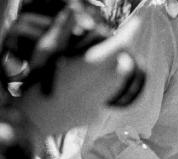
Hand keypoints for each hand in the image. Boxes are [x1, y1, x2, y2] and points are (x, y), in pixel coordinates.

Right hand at [15, 15, 144, 135]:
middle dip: (121, 55)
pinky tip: (79, 89)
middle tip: (111, 49)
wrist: (32, 119)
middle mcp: (101, 84)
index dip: (130, 33)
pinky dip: (98, 90)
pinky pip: (103, 98)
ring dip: (113, 72)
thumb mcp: (46, 51)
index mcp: (90, 65)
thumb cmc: (37, 81)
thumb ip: (62, 30)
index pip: (119, 46)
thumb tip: (73, 12)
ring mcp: (100, 102)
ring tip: (94, 68)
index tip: (136, 24)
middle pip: (123, 65)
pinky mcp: (96, 115)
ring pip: (117, 83)